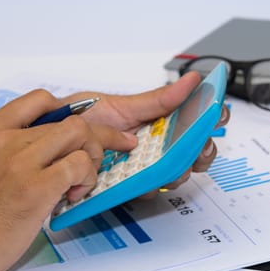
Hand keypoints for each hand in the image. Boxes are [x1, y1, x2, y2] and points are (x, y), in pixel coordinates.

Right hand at [0, 90, 135, 270]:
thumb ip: (8, 148)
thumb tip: (45, 143)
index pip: (42, 100)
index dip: (72, 114)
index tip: (82, 134)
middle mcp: (3, 138)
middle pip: (71, 121)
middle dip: (96, 140)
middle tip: (96, 161)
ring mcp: (20, 161)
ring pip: (81, 135)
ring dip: (93, 157)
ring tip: (82, 181)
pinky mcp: (36, 187)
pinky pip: (80, 165)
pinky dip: (87, 178)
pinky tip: (74, 195)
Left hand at [62, 71, 229, 196]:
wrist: (51, 143)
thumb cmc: (82, 119)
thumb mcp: (119, 106)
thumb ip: (158, 100)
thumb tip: (192, 80)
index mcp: (158, 120)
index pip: (197, 118)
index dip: (212, 117)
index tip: (218, 115)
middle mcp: (157, 143)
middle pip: (195, 150)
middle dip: (202, 150)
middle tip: (196, 148)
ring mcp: (146, 166)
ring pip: (178, 172)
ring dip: (178, 171)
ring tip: (162, 164)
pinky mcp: (132, 186)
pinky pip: (151, 190)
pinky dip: (150, 186)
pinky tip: (141, 180)